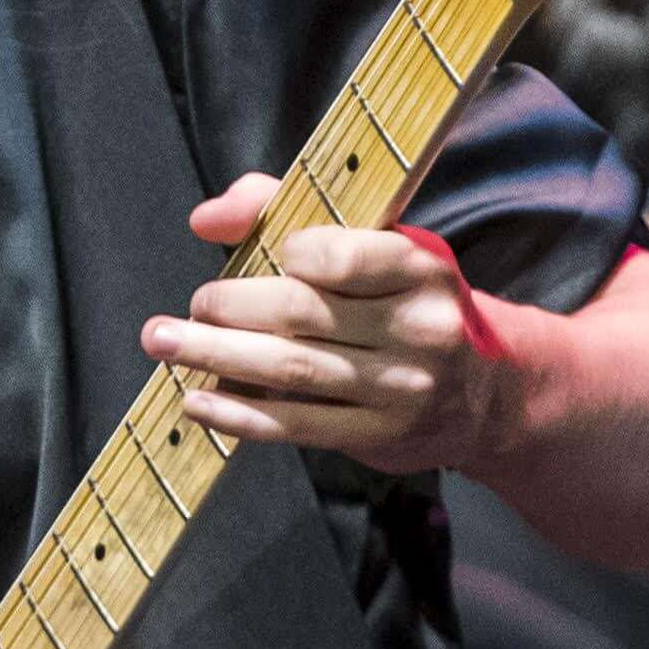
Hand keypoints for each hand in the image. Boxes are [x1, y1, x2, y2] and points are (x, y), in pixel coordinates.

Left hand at [142, 172, 505, 470]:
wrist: (484, 396)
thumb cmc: (407, 305)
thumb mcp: (379, 247)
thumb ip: (288, 212)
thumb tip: (206, 218)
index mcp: (420, 268)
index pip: (339, 256)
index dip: (283, 254)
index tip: (242, 259)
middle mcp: (418, 328)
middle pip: (302, 314)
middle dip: (227, 309)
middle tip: (183, 309)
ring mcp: (401, 388)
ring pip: (293, 370)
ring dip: (217, 357)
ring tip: (164, 344)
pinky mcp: (379, 436)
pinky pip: (297, 425)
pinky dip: (240, 414)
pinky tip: (197, 401)